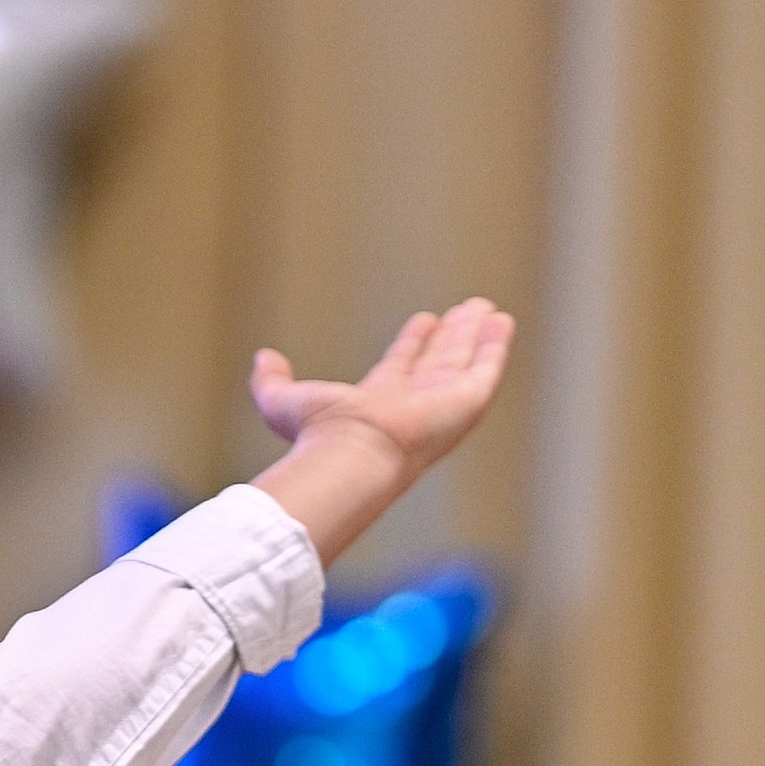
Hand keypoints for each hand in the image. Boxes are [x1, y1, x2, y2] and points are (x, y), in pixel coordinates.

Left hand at [250, 297, 514, 564]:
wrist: (352, 457)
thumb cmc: (317, 438)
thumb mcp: (282, 403)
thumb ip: (270, 382)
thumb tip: (262, 359)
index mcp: (378, 404)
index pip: (402, 368)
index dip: (413, 344)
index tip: (424, 321)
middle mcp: (414, 404)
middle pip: (438, 362)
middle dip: (451, 337)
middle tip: (465, 311)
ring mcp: (442, 404)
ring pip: (463, 361)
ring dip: (475, 335)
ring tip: (485, 308)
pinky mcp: (467, 402)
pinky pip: (486, 368)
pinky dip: (495, 346)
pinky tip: (502, 322)